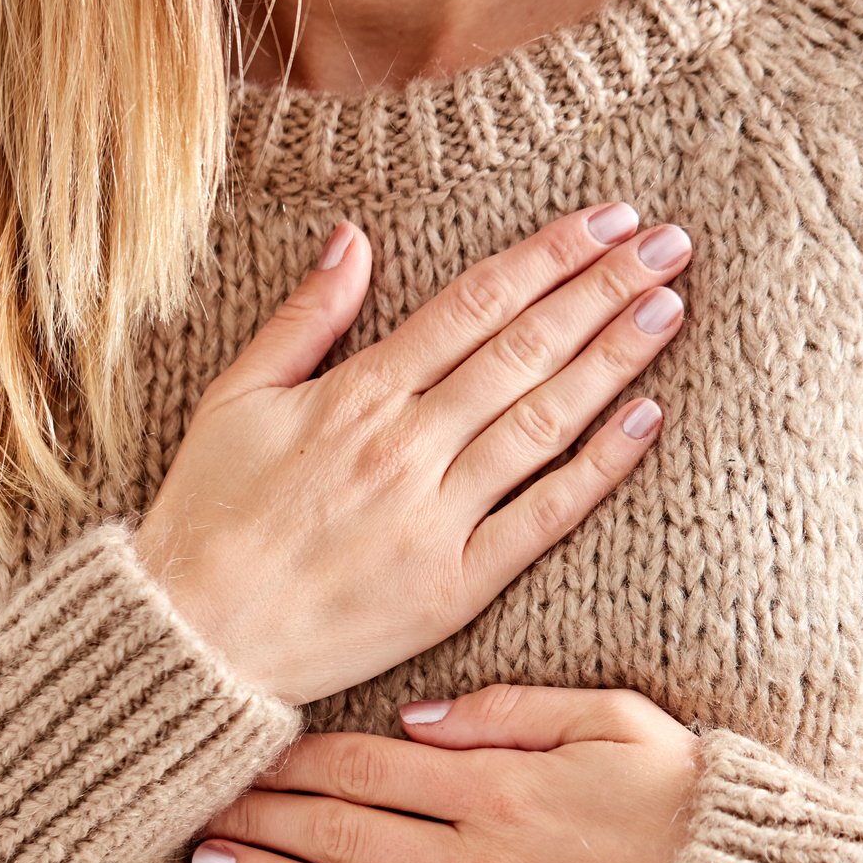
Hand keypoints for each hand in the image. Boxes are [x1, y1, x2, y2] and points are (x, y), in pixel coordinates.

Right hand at [130, 207, 692, 705]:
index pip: (474, 304)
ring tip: (670, 308)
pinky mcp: (454, 587)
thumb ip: (304, 318)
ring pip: (543, 421)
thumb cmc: (205, 519)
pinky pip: (541, 518)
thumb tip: (354, 237)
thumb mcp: (234, 399)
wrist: (192, 643)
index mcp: (356, 394)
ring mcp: (435, 518)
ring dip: (614, 359)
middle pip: (525, 350)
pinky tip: (647, 419)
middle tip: (671, 245)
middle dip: (603, 289)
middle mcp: (405, 447)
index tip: (609, 219)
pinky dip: (597, 468)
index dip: (548, 256)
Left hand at [187, 685, 700, 862]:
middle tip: (193, 808)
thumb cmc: (694, 805)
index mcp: (502, 786)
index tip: (240, 750)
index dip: (295, 759)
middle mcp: (478, 862)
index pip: (368, 767)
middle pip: (342, 832)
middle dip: (262, 817)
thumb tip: (414, 719)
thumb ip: (513, 710)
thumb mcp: (618, 721)